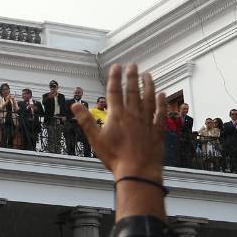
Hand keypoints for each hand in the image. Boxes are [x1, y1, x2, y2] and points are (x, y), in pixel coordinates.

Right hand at [72, 63, 164, 180]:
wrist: (137, 171)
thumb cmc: (115, 157)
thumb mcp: (95, 139)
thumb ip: (85, 121)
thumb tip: (74, 105)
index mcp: (117, 115)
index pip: (115, 92)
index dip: (115, 78)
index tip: (116, 66)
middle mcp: (133, 114)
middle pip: (133, 91)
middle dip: (132, 77)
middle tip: (133, 65)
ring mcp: (147, 121)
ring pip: (148, 98)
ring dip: (148, 85)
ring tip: (148, 75)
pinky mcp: (157, 130)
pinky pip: (160, 113)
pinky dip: (162, 103)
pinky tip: (162, 95)